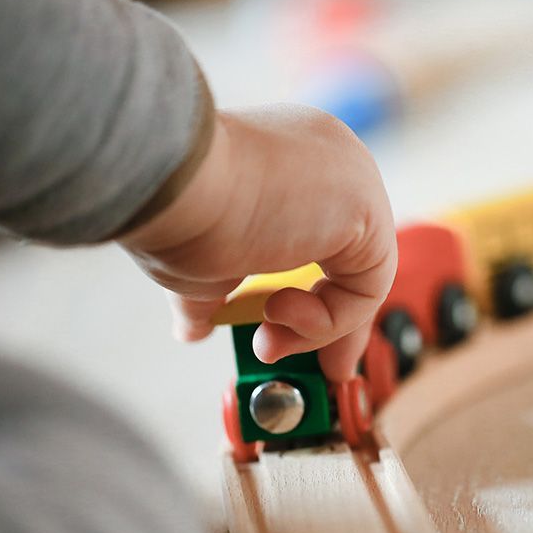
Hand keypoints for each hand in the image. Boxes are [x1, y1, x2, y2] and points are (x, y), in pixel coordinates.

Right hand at [119, 105, 395, 381]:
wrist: (165, 181)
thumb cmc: (171, 210)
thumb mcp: (196, 260)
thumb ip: (211, 293)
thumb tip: (193, 328)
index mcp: (292, 163)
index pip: (325, 241)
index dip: (315, 298)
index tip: (287, 340)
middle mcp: (331, 161)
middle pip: (354, 259)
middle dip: (333, 324)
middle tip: (319, 371)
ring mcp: (353, 178)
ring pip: (361, 277)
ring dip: (318, 329)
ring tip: (266, 342)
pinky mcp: (367, 206)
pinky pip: (368, 286)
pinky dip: (330, 320)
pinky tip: (280, 314)